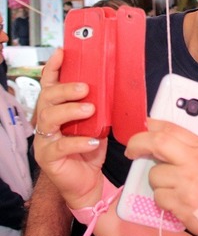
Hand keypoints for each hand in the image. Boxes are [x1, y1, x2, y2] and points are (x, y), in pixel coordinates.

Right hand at [33, 49, 106, 209]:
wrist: (88, 182)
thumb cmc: (90, 150)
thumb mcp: (97, 123)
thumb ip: (99, 107)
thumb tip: (115, 87)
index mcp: (57, 110)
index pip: (49, 85)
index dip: (53, 68)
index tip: (62, 53)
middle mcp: (46, 123)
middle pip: (46, 99)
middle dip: (64, 89)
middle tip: (84, 88)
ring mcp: (44, 141)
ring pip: (48, 119)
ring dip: (70, 111)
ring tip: (89, 109)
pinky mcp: (48, 159)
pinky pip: (59, 146)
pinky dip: (77, 142)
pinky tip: (91, 141)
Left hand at [126, 119, 197, 235]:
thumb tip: (169, 132)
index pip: (171, 128)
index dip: (151, 126)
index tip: (143, 131)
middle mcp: (195, 161)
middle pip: (157, 142)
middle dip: (138, 144)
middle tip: (132, 151)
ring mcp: (186, 182)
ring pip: (154, 174)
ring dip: (158, 182)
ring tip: (175, 188)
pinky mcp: (179, 202)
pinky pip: (158, 196)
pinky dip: (163, 199)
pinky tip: (178, 201)